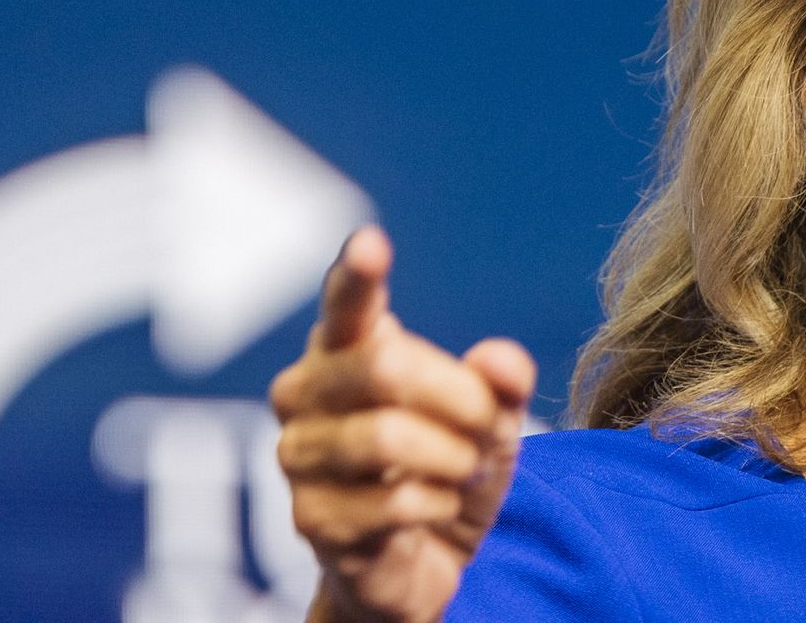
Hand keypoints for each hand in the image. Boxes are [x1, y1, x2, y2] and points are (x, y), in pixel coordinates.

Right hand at [269, 226, 536, 622]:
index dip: (356, 275)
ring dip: (452, 457)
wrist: (425, 563)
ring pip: (388, 437)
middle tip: (488, 426)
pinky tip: (439, 508)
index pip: (346, 303)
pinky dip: (438, 504)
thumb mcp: (491, 420)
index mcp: (346, 347)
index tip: (371, 243)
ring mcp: (299, 454)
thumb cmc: (449, 466)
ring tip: (466, 468)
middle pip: (384, 366)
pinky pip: (392, 501)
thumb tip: (505, 361)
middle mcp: (305, 391)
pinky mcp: (311, 518)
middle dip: (459, 399)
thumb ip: (500, 383)